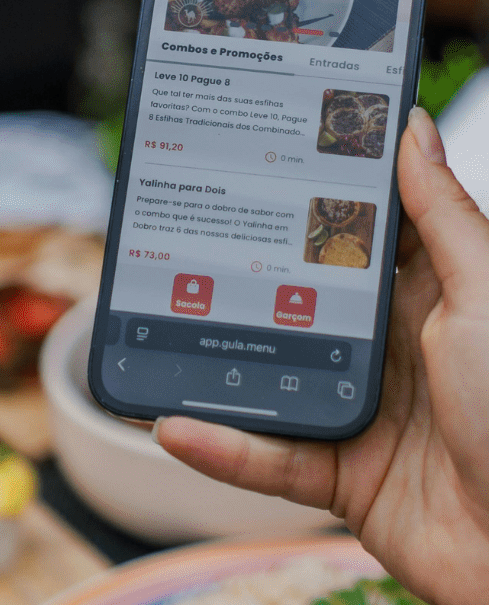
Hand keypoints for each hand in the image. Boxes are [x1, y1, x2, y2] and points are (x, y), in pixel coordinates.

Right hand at [155, 107, 488, 604]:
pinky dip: (220, 447)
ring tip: (149, 333)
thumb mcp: (485, 298)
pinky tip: (176, 425)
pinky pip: (265, 458)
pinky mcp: (340, 476)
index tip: (252, 153)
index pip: (355, 236)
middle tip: (173, 233)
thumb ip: (442, 217)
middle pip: (294, 301)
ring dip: (210, 365)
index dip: (307, 197)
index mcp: (431, 298)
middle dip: (236, 275)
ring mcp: (361, 413)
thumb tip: (410, 129)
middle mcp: (392, 350)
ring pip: (267, 378)